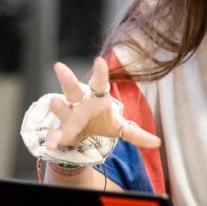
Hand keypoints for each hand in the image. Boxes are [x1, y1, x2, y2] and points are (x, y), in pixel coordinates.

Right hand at [44, 57, 160, 149]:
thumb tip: (157, 143)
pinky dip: (52, 139)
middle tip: (59, 66)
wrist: (82, 135)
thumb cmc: (101, 122)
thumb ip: (136, 134)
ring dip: (58, 107)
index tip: (99, 60)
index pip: (99, 82)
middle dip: (66, 78)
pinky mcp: (59, 130)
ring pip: (61, 109)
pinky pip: (55, 134)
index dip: (100, 72)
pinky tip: (49, 145)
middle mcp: (79, 103)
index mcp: (97, 98)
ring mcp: (67, 116)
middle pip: (72, 88)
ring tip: (54, 102)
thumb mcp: (120, 128)